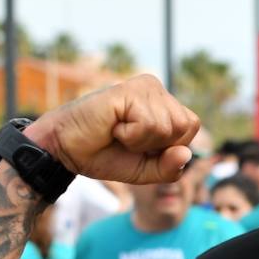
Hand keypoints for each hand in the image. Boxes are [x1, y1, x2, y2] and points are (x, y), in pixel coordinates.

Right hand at [26, 75, 198, 184]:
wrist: (66, 150)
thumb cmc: (105, 155)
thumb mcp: (146, 171)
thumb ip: (170, 168)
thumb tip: (186, 153)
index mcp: (164, 105)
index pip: (191, 127)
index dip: (169, 146)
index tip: (141, 145)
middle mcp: (157, 91)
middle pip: (186, 126)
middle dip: (158, 144)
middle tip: (128, 138)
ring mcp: (144, 87)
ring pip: (169, 126)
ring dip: (142, 140)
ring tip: (119, 131)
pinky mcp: (129, 89)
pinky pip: (150, 124)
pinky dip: (131, 135)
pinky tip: (113, 126)